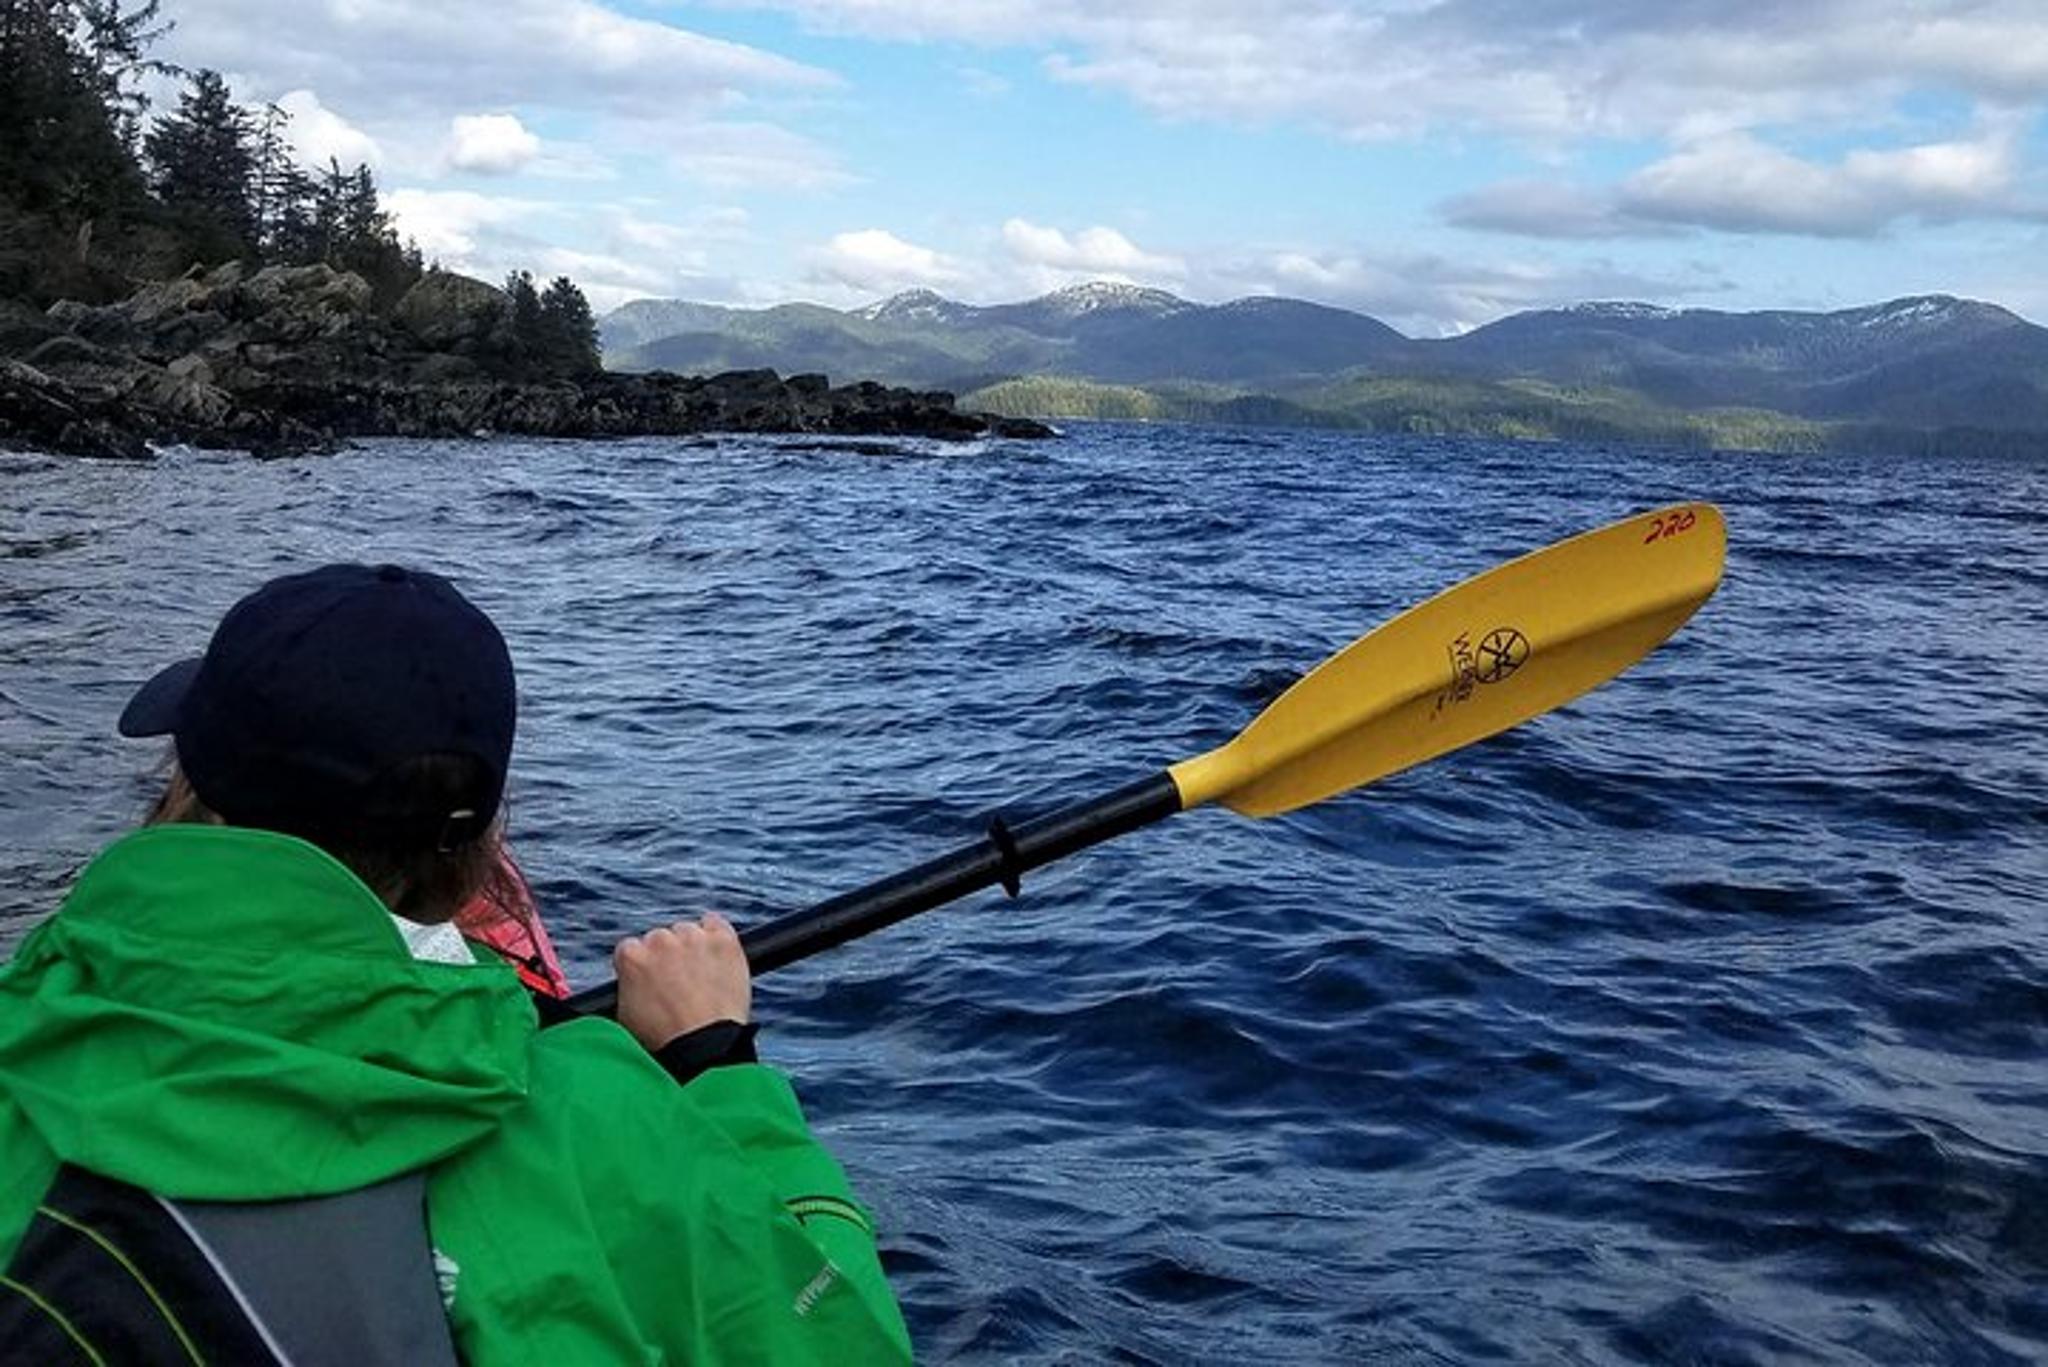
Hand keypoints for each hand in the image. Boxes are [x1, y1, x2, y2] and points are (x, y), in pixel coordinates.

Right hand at [613, 913, 752, 1051]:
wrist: (704, 1045)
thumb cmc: (664, 1038)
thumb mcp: (626, 1014)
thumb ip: (626, 985)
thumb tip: (631, 979)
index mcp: (632, 956)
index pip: (632, 948)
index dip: (644, 965)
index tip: (653, 979)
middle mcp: (660, 940)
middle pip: (661, 938)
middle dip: (667, 957)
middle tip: (679, 982)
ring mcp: (693, 938)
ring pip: (688, 931)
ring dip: (692, 947)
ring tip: (700, 976)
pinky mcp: (722, 940)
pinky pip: (715, 923)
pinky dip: (715, 934)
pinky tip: (715, 952)